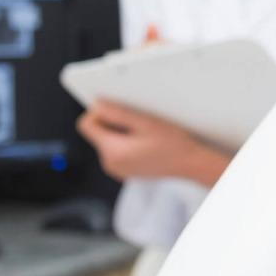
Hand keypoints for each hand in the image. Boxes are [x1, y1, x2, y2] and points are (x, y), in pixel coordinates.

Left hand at [77, 99, 231, 185]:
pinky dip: (126, 142)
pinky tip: (145, 142)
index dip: (98, 112)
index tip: (117, 109)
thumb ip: (118, 113)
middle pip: (97, 133)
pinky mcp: (125, 170)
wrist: (190, 164)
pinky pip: (116, 150)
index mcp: (112, 152)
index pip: (86, 125)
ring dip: (121, 132)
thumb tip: (97, 105)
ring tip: (144, 133)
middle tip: (138, 121)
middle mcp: (110, 163)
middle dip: (113, 123)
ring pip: (107, 140)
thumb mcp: (145, 122)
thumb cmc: (173, 144)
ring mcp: (117, 169)